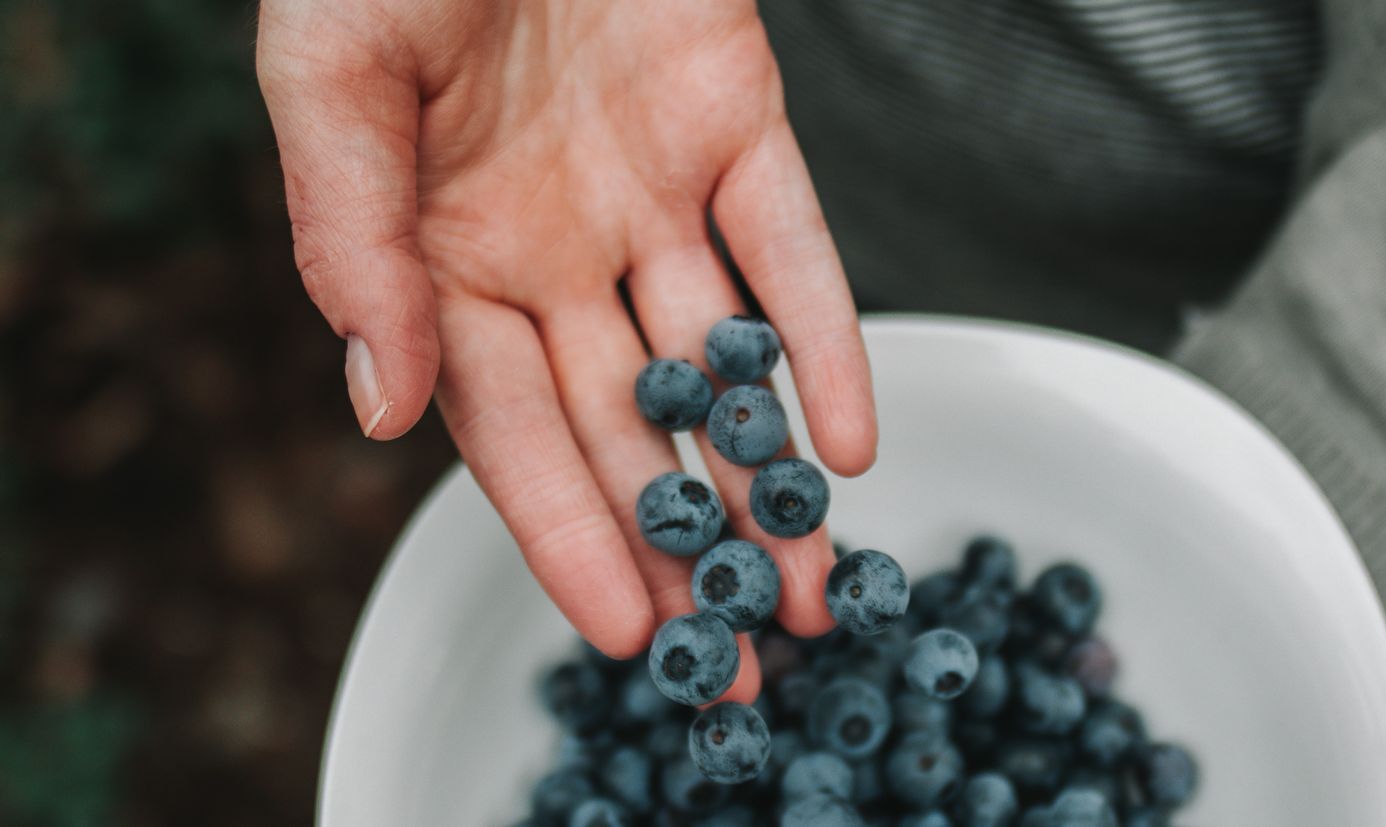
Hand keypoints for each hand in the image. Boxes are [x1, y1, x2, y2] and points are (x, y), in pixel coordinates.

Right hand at [256, 0, 876, 698]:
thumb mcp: (333, 82)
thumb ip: (354, 244)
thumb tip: (381, 410)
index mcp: (443, 256)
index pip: (508, 430)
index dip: (568, 533)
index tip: (630, 632)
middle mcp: (551, 247)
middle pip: (626, 424)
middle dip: (684, 541)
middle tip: (743, 650)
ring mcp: (649, 193)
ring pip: (719, 361)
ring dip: (767, 472)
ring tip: (816, 580)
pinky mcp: (735, 124)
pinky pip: (789, 246)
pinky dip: (823, 338)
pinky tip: (849, 437)